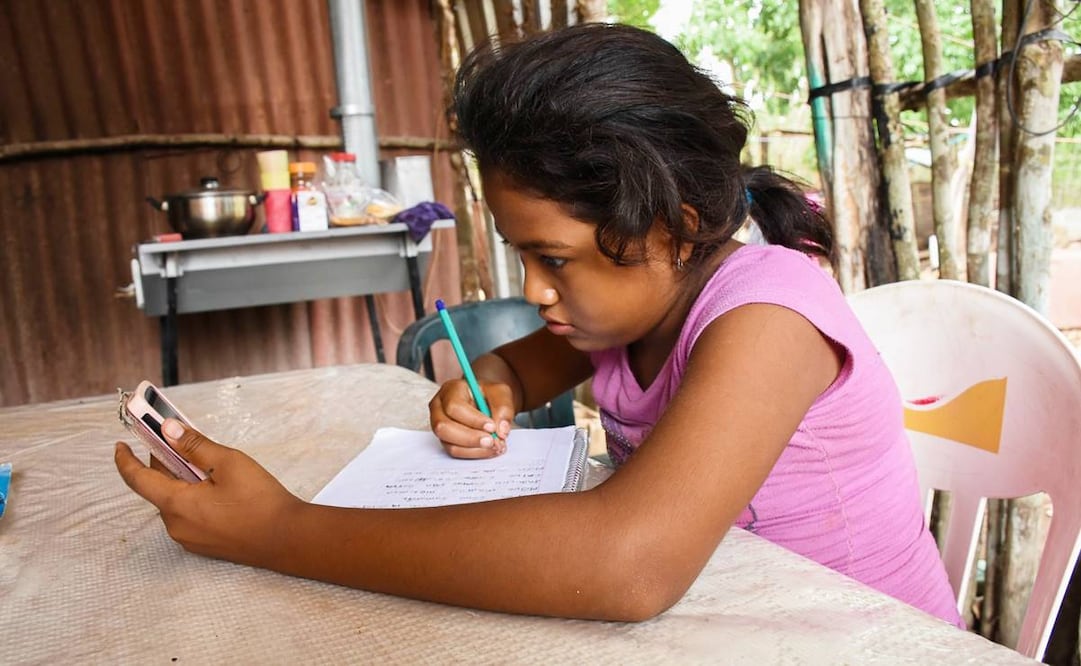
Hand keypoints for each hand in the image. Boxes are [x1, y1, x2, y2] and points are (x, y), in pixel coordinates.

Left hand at [114, 419, 303, 568]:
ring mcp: (190, 538)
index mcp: (176, 504)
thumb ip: (195, 446)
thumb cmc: (260, 501)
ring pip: (176, 501)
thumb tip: (168, 430)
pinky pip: (189, 515)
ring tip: (211, 466)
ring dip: (183, 481)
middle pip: (160, 488)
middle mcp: (176, 525)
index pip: (138, 480)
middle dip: (168, 463)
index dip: (126, 460)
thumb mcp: (228, 463)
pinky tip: (219, 489)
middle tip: (185, 442)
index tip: (121, 445)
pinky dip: (193, 497)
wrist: (287, 539)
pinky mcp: (204, 544)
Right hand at [428, 378, 513, 457]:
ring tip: (494, 446)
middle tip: (492, 441)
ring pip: (449, 444)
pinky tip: (488, 449)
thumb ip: (503, 408)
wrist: (486, 401)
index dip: (473, 420)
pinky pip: (455, 452)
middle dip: (470, 438)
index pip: (454, 406)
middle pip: (444, 427)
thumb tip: (501, 431)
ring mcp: (440, 425)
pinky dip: (474, 453)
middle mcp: (439, 407)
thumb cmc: (489, 395)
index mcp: (451, 390)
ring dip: (474, 449)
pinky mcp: (446, 440)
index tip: (492, 427)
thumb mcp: (501, 393)